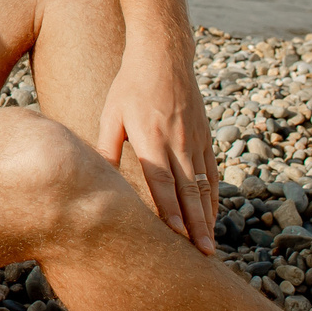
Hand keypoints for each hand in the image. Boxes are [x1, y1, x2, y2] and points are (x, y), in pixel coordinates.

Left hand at [94, 49, 218, 253]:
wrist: (164, 56)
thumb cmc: (130, 85)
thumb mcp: (111, 114)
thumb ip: (107, 148)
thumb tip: (98, 179)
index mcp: (152, 137)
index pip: (163, 181)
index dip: (171, 210)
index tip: (178, 235)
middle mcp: (178, 141)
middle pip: (189, 190)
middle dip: (196, 224)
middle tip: (202, 254)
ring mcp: (195, 139)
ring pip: (204, 184)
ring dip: (208, 216)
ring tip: (209, 244)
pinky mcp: (205, 135)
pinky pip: (212, 172)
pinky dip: (213, 196)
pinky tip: (212, 215)